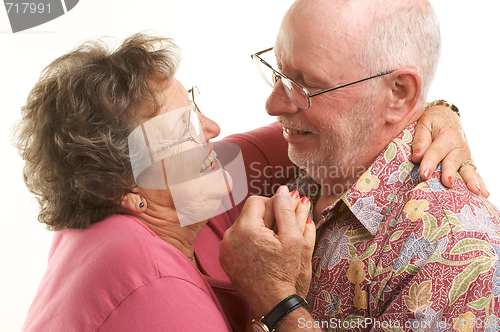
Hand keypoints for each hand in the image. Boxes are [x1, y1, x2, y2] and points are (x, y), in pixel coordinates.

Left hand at [219, 186, 314, 315]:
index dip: (271, 205)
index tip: (282, 217)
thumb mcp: (292, 238)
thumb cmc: (284, 270)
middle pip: (247, 213)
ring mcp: (224, 247)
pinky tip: (260, 250)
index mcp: (246, 227)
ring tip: (270, 241)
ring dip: (255, 228)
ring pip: (241, 226)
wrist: (272, 301)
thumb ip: (286, 210)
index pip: (256, 200)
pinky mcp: (223, 258)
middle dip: (264, 217)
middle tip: (279, 229)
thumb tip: (283, 190)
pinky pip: (235, 240)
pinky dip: (246, 240)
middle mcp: (230, 235)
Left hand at [411, 105, 488, 196]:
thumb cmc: (432, 122)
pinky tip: (484, 194)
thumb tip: (417, 156)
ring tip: (475, 191)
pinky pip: (474, 173)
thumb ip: (420, 140)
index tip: (424, 174)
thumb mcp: (424, 124)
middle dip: (450, 172)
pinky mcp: (467, 161)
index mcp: (447, 134)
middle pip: (453, 161)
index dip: (430, 162)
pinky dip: (480, 183)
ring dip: (471, 180)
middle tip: (447, 183)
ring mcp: (465, 155)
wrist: (446, 116)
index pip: (437, 150)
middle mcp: (459, 145)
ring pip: (468, 169)